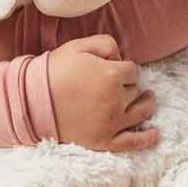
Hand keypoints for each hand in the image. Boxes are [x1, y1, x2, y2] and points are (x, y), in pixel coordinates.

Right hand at [47, 34, 159, 153]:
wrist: (32, 100)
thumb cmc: (55, 70)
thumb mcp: (78, 45)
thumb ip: (106, 44)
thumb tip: (120, 57)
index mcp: (112, 75)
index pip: (132, 71)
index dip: (124, 68)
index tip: (112, 69)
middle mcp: (116, 100)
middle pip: (135, 91)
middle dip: (129, 85)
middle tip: (117, 84)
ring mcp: (111, 123)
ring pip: (141, 113)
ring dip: (146, 105)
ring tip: (147, 100)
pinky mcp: (103, 140)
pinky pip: (132, 142)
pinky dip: (146, 139)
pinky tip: (155, 134)